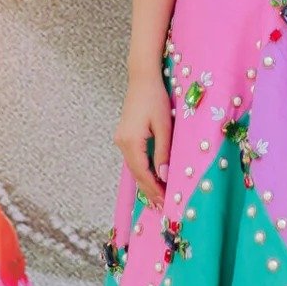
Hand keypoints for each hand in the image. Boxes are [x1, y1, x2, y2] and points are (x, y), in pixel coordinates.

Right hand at [115, 70, 171, 207]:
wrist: (142, 78)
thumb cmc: (156, 99)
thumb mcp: (164, 126)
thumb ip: (163, 152)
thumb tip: (163, 176)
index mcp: (131, 142)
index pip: (143, 173)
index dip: (154, 189)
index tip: (165, 202)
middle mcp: (122, 143)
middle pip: (136, 173)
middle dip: (149, 190)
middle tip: (163, 206)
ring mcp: (121, 139)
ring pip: (134, 167)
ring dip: (146, 182)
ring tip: (158, 197)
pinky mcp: (124, 136)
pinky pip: (133, 159)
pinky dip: (143, 171)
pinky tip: (151, 178)